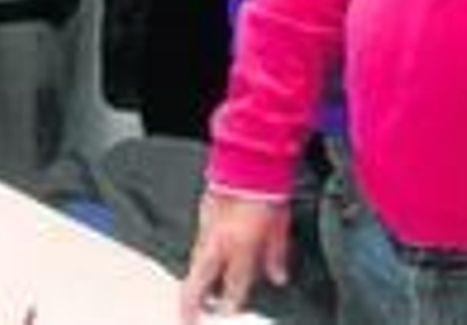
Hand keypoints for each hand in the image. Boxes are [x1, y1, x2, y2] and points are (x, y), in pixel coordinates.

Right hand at [179, 191, 290, 323]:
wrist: (251, 158)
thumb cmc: (268, 190)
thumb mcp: (280, 227)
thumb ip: (276, 255)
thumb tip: (278, 276)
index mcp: (240, 247)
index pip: (233, 287)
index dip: (232, 304)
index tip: (231, 311)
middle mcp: (218, 242)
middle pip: (197, 282)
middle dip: (190, 304)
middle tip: (186, 319)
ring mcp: (206, 227)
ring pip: (195, 262)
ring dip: (196, 279)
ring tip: (196, 294)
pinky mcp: (202, 212)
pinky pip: (199, 241)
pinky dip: (201, 254)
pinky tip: (206, 259)